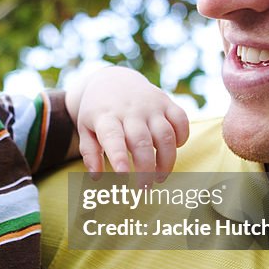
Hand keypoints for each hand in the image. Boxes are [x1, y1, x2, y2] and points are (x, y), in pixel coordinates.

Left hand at [69, 66, 189, 179]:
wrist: (114, 80)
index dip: (119, 156)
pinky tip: (175, 149)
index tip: (123, 175)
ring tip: (160, 178)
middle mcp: (129, 110)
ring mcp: (150, 105)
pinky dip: (182, 137)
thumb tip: (96, 177)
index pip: (113, 137)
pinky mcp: (167, 102)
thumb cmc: (98, 113)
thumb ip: (90, 153)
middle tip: (144, 188)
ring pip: (165, 134)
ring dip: (167, 160)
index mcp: (105, 117)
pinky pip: (181, 120)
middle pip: (141, 141)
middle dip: (145, 168)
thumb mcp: (85, 129)